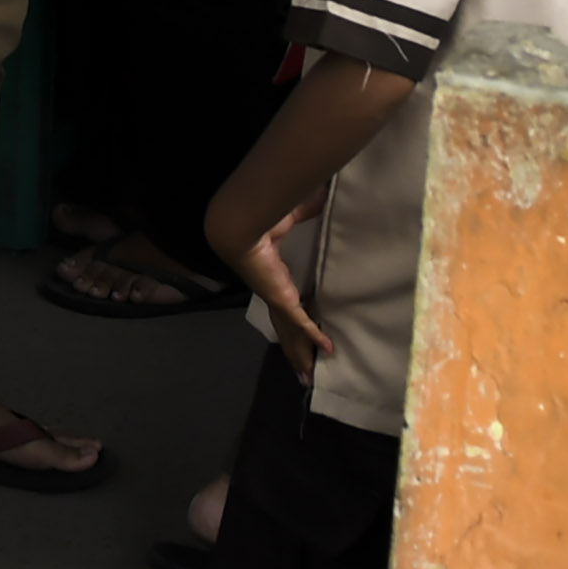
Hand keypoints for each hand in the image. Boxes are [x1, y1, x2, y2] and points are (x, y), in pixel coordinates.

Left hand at [228, 199, 334, 380]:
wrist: (241, 227)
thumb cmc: (260, 221)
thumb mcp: (289, 217)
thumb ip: (306, 210)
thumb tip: (323, 193)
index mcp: (273, 277)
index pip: (286, 304)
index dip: (294, 320)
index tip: (303, 334)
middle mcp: (274, 293)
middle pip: (286, 329)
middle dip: (294, 351)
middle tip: (304, 373)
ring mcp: (277, 299)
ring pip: (291, 333)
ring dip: (300, 354)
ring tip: (308, 376)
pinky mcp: (282, 300)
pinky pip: (302, 323)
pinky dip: (313, 337)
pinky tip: (326, 350)